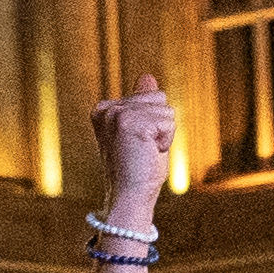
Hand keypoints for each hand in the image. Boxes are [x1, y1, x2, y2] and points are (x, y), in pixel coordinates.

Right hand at [91, 75, 177, 220]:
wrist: (130, 195)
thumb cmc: (137, 168)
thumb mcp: (142, 130)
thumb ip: (142, 103)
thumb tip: (147, 77)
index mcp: (104, 109)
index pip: (150, 96)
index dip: (154, 122)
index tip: (137, 143)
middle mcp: (107, 109)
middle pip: (159, 98)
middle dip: (160, 125)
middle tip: (143, 149)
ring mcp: (117, 114)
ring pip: (166, 109)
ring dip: (164, 134)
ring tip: (145, 152)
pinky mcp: (131, 122)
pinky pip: (169, 121)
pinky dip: (166, 140)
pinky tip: (149, 153)